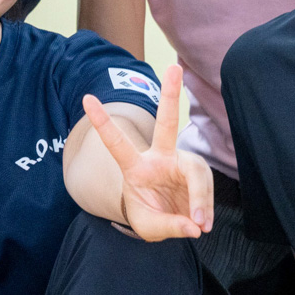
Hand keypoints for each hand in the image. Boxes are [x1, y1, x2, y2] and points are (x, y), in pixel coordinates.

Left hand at [82, 65, 212, 240]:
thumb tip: (194, 226)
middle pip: (168, 123)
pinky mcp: (198, 174)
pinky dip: (207, 209)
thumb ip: (168, 226)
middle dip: (170, 94)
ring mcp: (181, 163)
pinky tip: (202, 224)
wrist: (165, 220)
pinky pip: (207, 189)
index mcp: (136, 167)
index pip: (117, 143)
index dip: (103, 122)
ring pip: (198, 173)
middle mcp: (160, 158)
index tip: (86, 98)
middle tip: (173, 66)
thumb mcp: (149, 228)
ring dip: (201, 200)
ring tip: (201, 225)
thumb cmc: (149, 216)